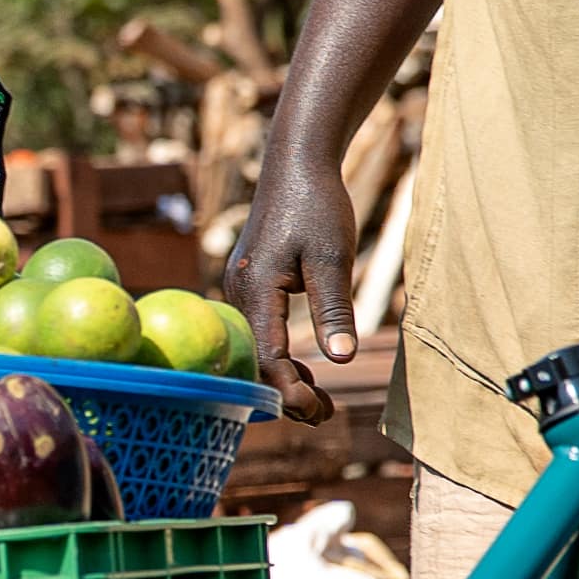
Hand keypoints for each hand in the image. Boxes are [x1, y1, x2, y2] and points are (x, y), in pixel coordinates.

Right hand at [226, 160, 359, 419]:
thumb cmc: (317, 204)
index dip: (289, 392)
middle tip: (326, 416)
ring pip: (255, 350)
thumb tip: (340, 360)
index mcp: (255, 289)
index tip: (318, 412)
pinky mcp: (250, 285)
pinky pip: (258, 333)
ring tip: (322, 404)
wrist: (297, 163)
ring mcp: (240, 289)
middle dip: (287, 395)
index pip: (265, 358)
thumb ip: (334, 309)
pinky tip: (307, 373)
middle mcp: (238, 293)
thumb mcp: (332, 258)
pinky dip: (280, 358)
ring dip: (285, 380)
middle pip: (254, 361)